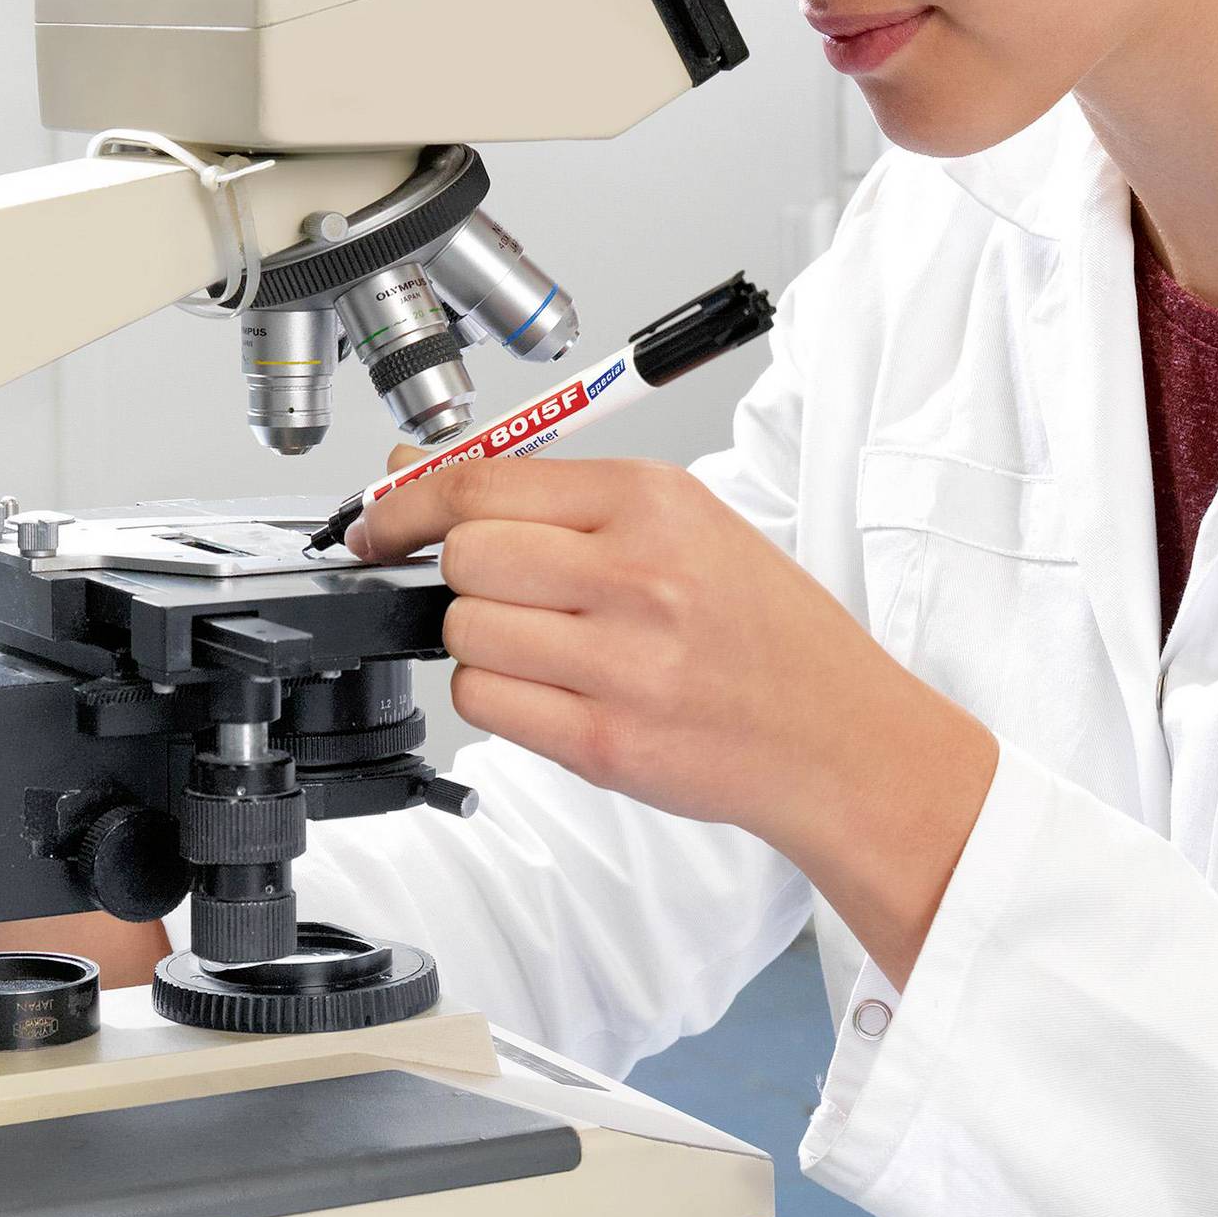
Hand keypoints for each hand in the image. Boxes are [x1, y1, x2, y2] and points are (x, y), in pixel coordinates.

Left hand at [349, 456, 996, 982]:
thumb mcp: (683, 526)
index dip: (406, 504)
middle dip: (462, 576)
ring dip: (480, 642)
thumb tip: (416, 476)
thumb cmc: (763, 630)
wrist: (840, 736)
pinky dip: (498, 698)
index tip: (377, 524)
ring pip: (464, 632)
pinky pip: (484, 703)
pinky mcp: (603, 741)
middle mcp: (636, 574)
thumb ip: (552, 499)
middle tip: (506, 593)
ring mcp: (620, 662)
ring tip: (549, 647)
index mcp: (653, 501)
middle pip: (463, 556)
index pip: (480, 482)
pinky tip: (556, 692)